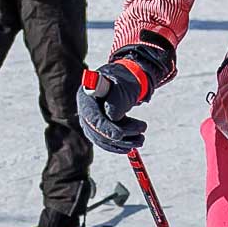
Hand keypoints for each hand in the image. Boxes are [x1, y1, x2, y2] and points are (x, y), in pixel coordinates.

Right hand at [79, 39, 172, 153]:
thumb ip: (116, 99)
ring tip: (142, 138)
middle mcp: (85, 110)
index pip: (92, 116)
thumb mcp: (123, 86)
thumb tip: (112, 117)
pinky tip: (134, 145)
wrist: (124, 83)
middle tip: (141, 132)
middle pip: (97, 130)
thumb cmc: (123, 80)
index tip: (119, 135)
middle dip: (120, 136)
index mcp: (87, 95)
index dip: (104, 128)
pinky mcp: (97, 130)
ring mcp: (90, 121)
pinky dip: (120, 146)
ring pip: (103, 139)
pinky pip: (106, 142)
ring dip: (124, 142)